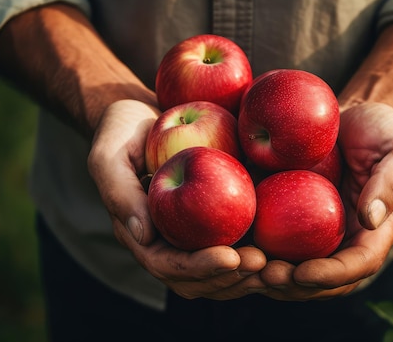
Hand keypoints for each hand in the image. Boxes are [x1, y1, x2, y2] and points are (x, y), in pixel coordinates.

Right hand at [87, 99, 266, 299]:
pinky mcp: (216, 215)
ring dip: (249, 273)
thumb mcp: (109, 154)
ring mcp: (194, 230)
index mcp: (142, 235)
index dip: (200, 267)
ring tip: (278, 265)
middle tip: (263, 265)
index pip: (170, 265)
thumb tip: (143, 236)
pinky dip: (260, 247)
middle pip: (201, 278)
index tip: (231, 257)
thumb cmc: (120, 130)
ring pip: (223, 269)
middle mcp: (169, 239)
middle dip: (232, 277)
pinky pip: (238, 239)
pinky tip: (284, 243)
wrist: (143, 113)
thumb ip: (120, 193)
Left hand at [256, 102, 392, 299]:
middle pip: (321, 280)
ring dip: (267, 276)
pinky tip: (230, 245)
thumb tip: (371, 218)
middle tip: (265, 275)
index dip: (331, 275)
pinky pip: (272, 243)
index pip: (357, 265)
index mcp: (374, 231)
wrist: (344, 117)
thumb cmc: (379, 130)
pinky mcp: (289, 220)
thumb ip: (392, 180)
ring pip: (292, 269)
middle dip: (292, 286)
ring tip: (243, 266)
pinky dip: (253, 250)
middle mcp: (343, 240)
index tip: (303, 273)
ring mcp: (314, 234)